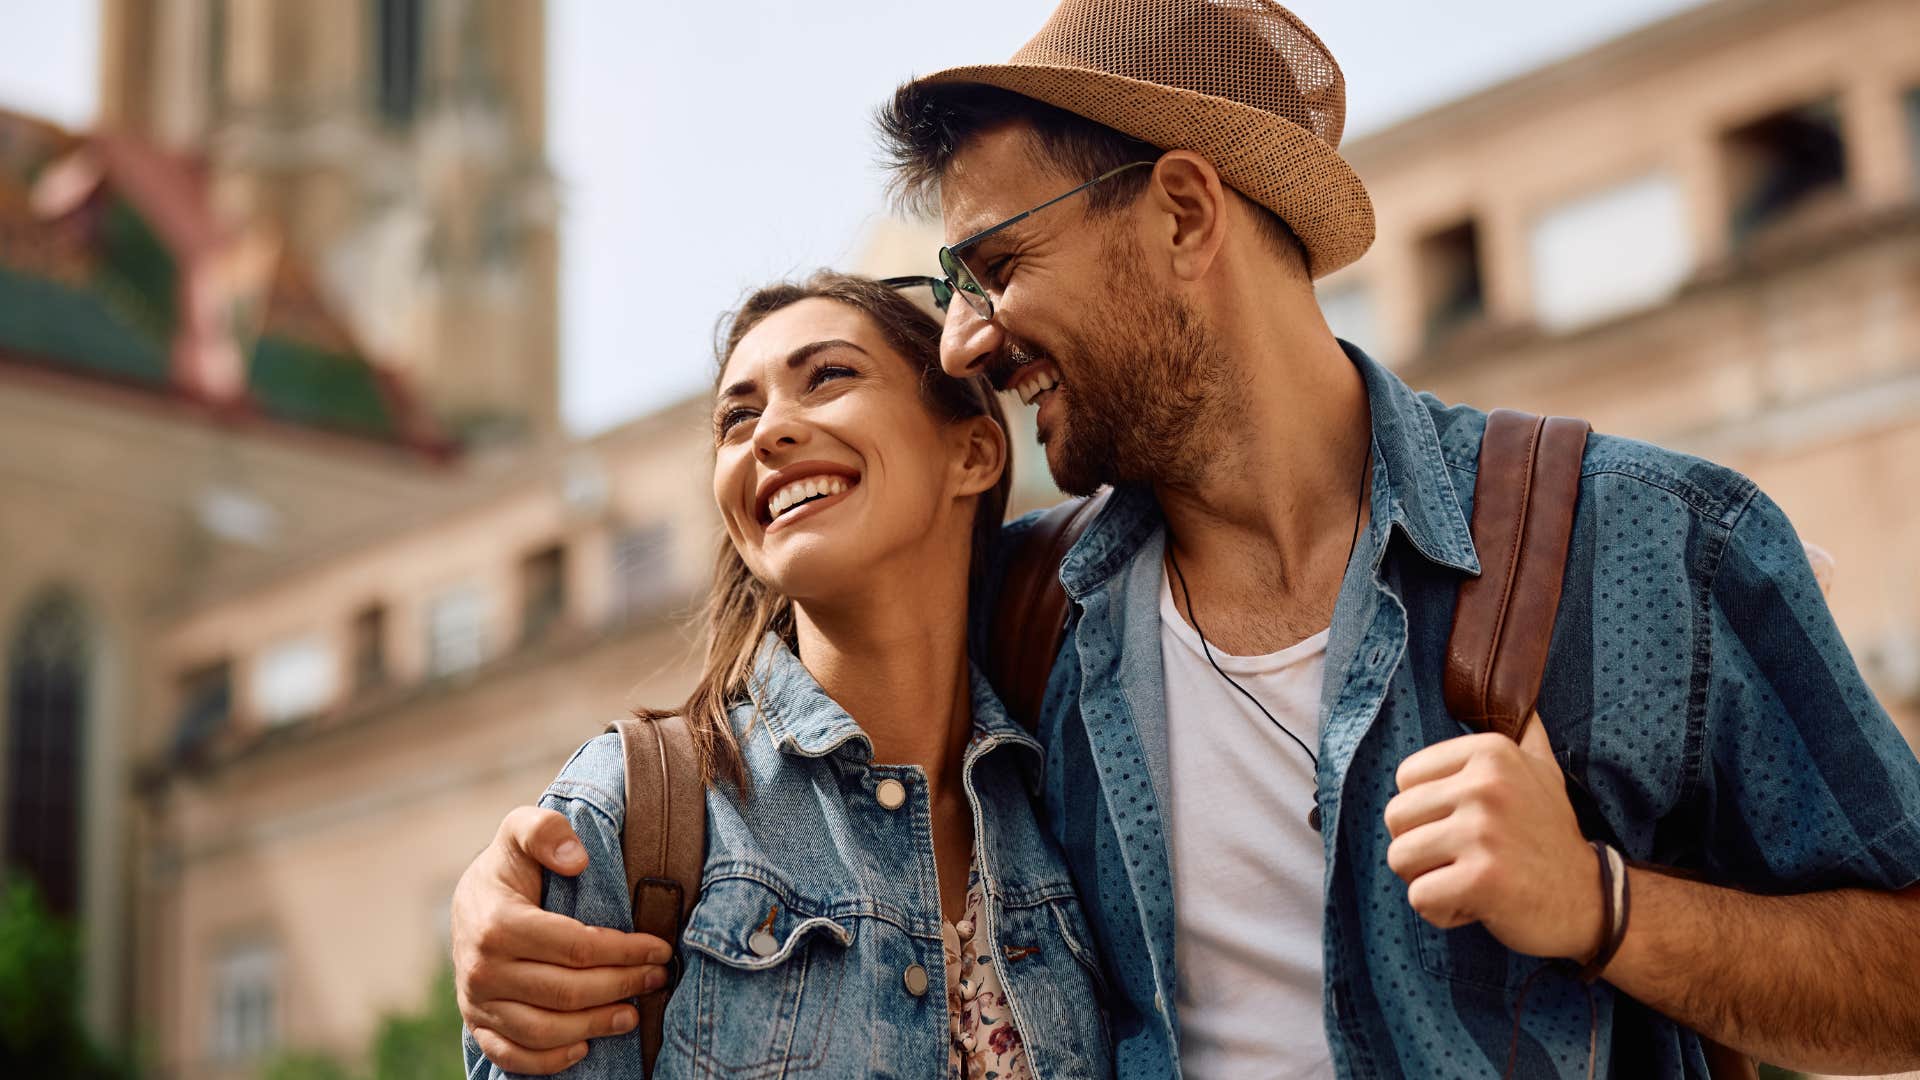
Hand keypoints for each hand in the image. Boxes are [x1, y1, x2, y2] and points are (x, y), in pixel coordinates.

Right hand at [453, 806, 674, 1073]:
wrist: (470, 901)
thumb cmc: (510, 865)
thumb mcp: (522, 830)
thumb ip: (545, 830)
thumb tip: (577, 859)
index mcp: (498, 923)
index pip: (577, 947)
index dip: (625, 951)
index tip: (659, 948)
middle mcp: (482, 969)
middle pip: (566, 991)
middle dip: (622, 986)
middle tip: (658, 978)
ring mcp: (477, 1001)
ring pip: (544, 1030)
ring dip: (596, 1026)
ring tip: (634, 1014)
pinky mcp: (477, 1024)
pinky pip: (511, 1055)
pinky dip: (549, 1060)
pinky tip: (584, 1046)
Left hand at [1383, 715, 1602, 960]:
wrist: (1592, 901)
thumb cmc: (1551, 836)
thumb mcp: (1544, 771)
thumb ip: (1525, 732)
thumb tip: (1523, 689)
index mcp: (1491, 751)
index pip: (1406, 777)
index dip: (1428, 810)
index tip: (1468, 823)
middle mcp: (1486, 784)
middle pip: (1395, 817)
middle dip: (1422, 846)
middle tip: (1468, 857)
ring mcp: (1484, 831)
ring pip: (1400, 857)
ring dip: (1429, 879)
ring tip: (1471, 878)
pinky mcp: (1482, 879)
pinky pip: (1419, 897)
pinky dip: (1442, 911)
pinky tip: (1477, 904)